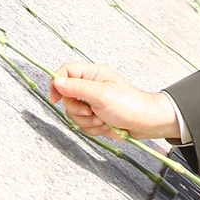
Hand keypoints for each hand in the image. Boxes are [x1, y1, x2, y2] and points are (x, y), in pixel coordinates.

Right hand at [50, 62, 179, 140]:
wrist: (144, 124)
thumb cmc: (129, 105)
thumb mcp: (101, 94)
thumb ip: (78, 88)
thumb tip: (57, 81)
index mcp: (93, 74)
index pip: (66, 71)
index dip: (57, 83)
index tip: (55, 98)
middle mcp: (90, 87)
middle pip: (67, 96)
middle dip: (77, 109)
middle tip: (91, 111)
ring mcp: (92, 102)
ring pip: (73, 113)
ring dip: (86, 120)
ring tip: (102, 119)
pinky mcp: (94, 117)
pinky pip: (82, 124)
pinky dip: (92, 128)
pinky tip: (105, 125)